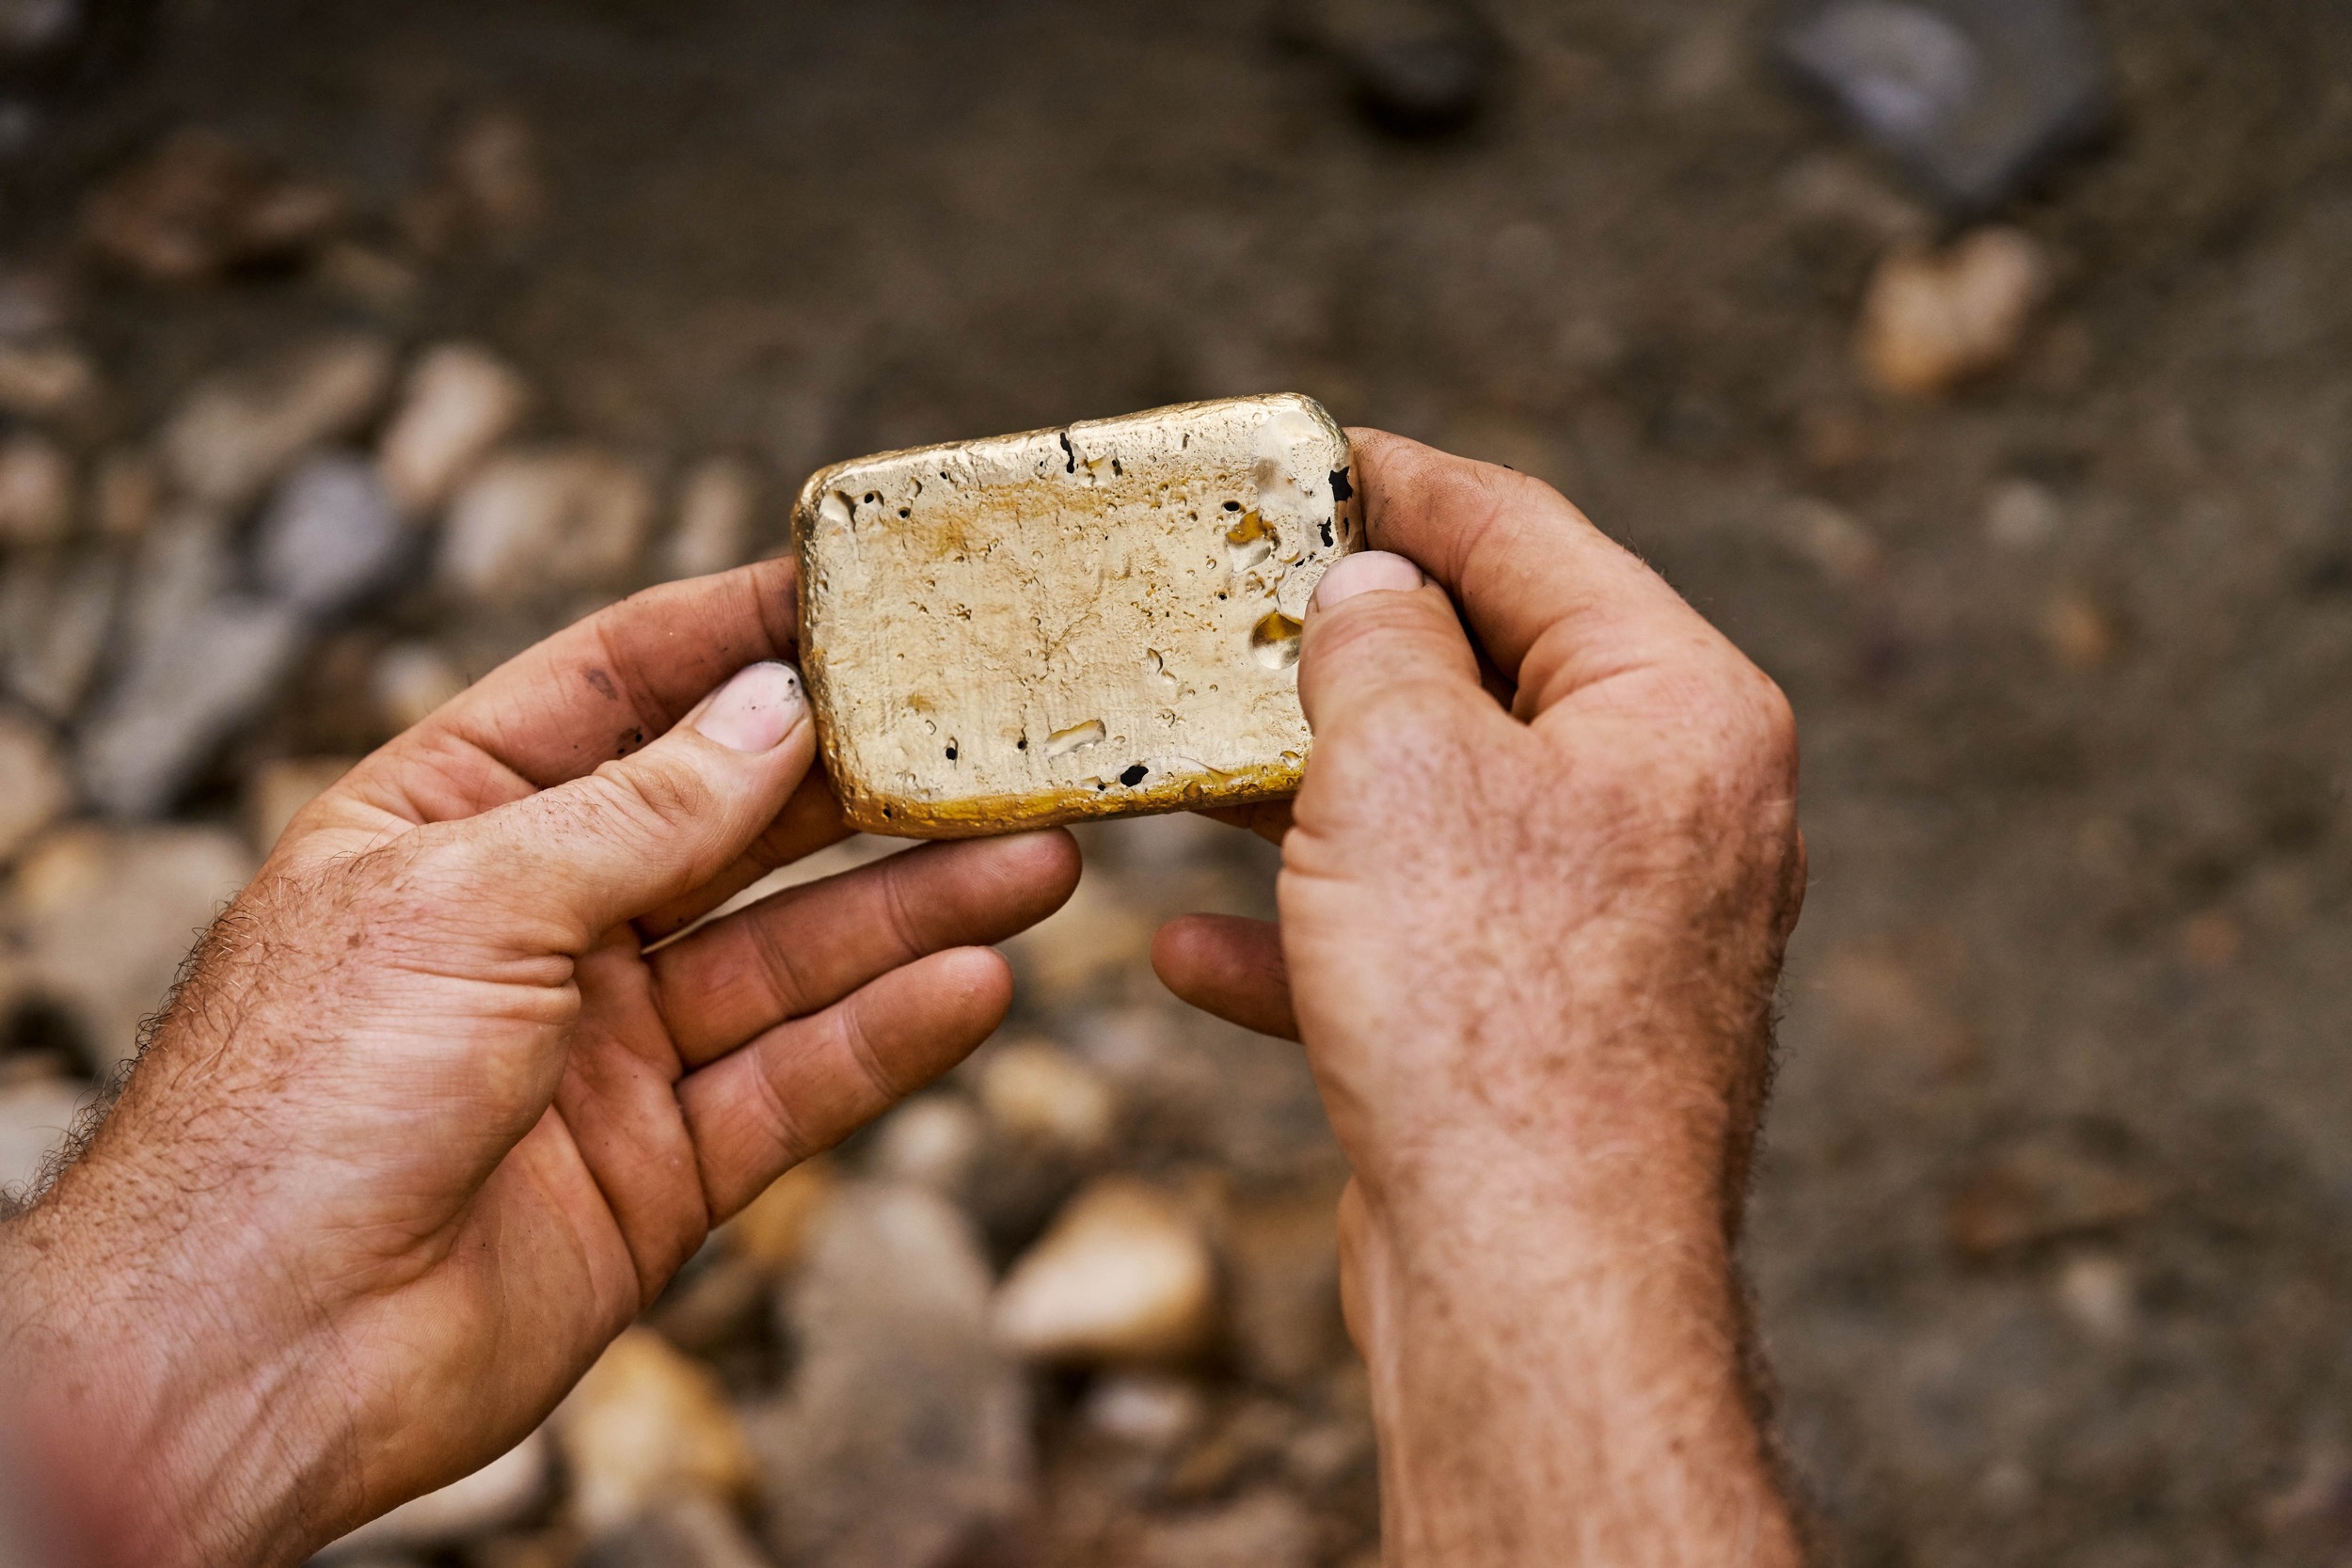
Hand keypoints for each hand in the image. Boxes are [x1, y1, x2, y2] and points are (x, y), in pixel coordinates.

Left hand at [0, 560, 1079, 1567]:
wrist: (250, 1355)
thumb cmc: (302, 1098)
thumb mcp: (470, 900)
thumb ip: (643, 810)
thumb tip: (779, 705)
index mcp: (453, 821)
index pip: (617, 689)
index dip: (738, 633)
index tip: (867, 589)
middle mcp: (540, 922)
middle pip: (735, 822)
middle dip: (866, 779)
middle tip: (994, 733)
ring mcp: (606, 1047)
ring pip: (792, 955)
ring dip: (915, 907)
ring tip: (1041, 857)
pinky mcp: (660, 1167)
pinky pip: (795, 1082)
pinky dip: (888, 1037)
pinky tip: (978, 984)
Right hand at [1155, 433, 1807, 1565]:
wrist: (1532, 1284)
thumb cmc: (1485, 1008)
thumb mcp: (1398, 768)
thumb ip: (1375, 645)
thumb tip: (1365, 589)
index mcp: (1681, 711)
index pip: (1532, 537)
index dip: (1405, 485)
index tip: (1311, 456)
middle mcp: (1677, 812)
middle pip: (1488, 677)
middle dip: (1342, 657)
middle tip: (1225, 609)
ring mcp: (1621, 932)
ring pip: (1443, 817)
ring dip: (1308, 800)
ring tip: (1190, 770)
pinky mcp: (1554, 1034)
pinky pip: (1426, 946)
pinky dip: (1319, 937)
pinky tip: (1193, 951)